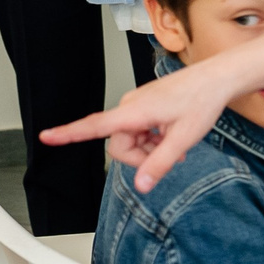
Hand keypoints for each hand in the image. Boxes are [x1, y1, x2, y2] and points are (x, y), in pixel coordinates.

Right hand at [37, 60, 230, 189]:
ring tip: (175, 145)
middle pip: (119, 145)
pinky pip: (138, 131)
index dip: (69, 133)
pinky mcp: (144, 106)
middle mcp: (130, 106)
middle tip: (168, 157)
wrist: (216, 79)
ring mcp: (137, 105)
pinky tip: (170, 137)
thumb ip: (160, 163)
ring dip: (149, 149)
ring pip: (129, 140)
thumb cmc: (202, 101)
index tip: (47, 136)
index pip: (95, 126)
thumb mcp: (184, 138)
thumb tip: (140, 185)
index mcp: (135, 111)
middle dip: (140, 157)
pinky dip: (152, 140)